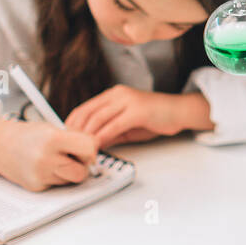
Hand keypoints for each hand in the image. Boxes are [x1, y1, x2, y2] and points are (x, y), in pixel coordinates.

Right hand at [0, 120, 97, 191]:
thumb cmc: (28, 135)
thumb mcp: (54, 128)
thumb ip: (77, 138)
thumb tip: (97, 148)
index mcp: (52, 139)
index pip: (89, 149)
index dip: (90, 148)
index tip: (86, 146)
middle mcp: (45, 159)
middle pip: (82, 172)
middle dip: (82, 164)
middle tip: (73, 156)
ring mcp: (39, 175)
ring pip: (71, 180)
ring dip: (69, 171)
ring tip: (56, 159)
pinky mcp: (36, 187)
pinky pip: (58, 185)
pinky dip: (57, 177)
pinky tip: (46, 166)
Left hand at [65, 85, 187, 149]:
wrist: (179, 111)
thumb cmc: (155, 118)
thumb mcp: (127, 125)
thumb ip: (110, 132)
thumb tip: (93, 144)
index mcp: (113, 95)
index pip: (85, 108)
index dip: (72, 124)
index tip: (66, 139)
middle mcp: (118, 94)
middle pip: (88, 113)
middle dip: (76, 132)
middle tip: (71, 148)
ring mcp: (128, 101)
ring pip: (98, 118)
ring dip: (88, 136)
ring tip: (82, 150)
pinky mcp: (137, 111)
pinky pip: (114, 125)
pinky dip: (103, 137)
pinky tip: (98, 147)